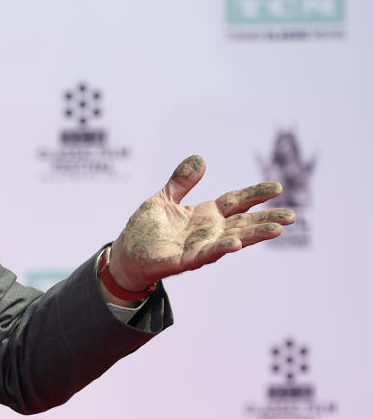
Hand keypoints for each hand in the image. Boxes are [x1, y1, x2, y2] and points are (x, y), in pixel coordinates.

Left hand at [108, 155, 295, 291]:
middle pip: (243, 223)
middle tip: (292, 216)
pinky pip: (205, 255)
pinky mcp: (183, 261)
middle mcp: (208, 232)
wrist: (125, 254)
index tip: (277, 187)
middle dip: (267, 220)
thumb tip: (200, 158)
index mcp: (205, 214)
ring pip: (232, 240)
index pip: (236, 202)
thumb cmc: (146, 229)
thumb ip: (181, 181)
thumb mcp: (163, 198)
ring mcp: (198, 247)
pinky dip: (221, 249)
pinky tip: (235, 245)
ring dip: (253, 236)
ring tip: (277, 230)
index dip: (255, 195)